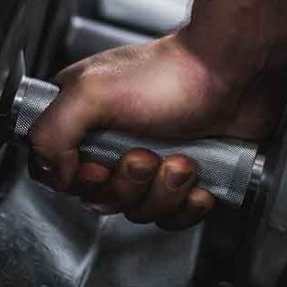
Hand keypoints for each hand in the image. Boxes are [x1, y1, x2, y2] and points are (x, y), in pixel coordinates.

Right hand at [27, 32, 286, 229]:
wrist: (237, 71)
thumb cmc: (172, 73)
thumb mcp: (92, 91)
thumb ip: (50, 132)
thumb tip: (56, 173)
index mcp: (85, 117)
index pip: (55, 171)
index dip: (77, 181)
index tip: (100, 168)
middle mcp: (115, 138)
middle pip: (99, 198)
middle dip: (127, 185)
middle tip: (147, 155)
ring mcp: (153, 158)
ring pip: (139, 209)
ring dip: (162, 191)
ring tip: (181, 160)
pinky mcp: (186, 174)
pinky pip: (174, 215)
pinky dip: (187, 205)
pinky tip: (199, 182)